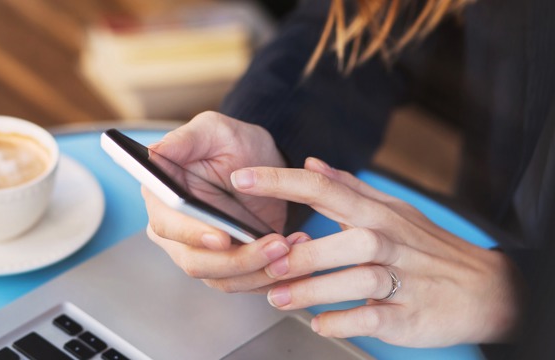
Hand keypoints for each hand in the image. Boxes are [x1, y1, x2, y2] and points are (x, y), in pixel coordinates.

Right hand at [144, 112, 288, 288]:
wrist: (263, 163)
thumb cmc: (233, 142)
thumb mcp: (212, 130)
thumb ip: (184, 140)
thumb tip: (153, 152)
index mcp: (161, 197)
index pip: (167, 225)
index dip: (192, 235)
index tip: (222, 237)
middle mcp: (175, 230)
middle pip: (196, 261)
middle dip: (238, 259)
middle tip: (276, 245)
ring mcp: (200, 252)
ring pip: (223, 278)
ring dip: (259, 270)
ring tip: (290, 247)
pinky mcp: (227, 265)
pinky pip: (244, 283)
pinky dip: (270, 276)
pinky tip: (294, 255)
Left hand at [229, 157, 523, 346]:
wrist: (485, 289)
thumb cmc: (427, 248)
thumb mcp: (391, 210)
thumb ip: (348, 188)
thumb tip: (311, 164)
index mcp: (377, 213)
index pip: (325, 188)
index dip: (280, 182)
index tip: (241, 178)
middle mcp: (389, 242)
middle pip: (346, 239)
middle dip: (302, 252)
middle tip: (267, 262)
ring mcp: (402, 279)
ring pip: (358, 279)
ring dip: (314, 289)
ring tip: (280, 298)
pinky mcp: (409, 314)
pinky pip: (373, 317)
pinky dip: (343, 321)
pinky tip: (320, 323)